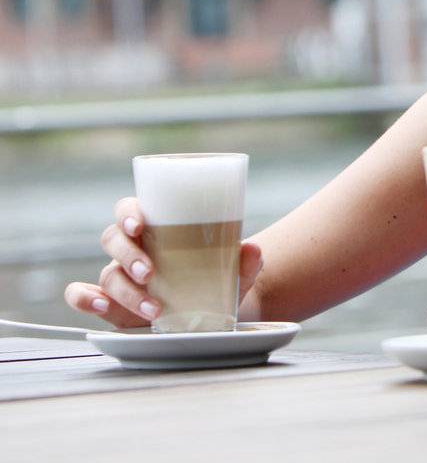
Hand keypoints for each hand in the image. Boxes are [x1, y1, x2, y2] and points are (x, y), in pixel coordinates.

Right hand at [61, 196, 263, 327]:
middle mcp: (133, 248)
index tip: (140, 223)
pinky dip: (83, 299)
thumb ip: (247, 259)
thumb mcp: (238, 268)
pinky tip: (98, 306)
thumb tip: (252, 249)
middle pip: (113, 239)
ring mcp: (120, 276)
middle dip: (128, 254)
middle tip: (150, 272)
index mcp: (156, 228)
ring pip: (106, 274)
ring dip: (125, 290)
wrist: (218, 309)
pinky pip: (83, 297)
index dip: (128, 212)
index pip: (130, 209)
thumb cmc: (221, 276)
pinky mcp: (113, 304)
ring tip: (153, 306)